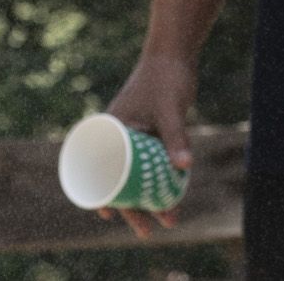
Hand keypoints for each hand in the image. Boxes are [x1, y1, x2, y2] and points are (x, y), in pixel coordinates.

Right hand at [101, 53, 196, 236]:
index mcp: (110, 132)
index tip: (110, 216)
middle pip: (121, 180)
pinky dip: (161, 177)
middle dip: (133, 207)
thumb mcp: (170, 110)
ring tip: (168, 217)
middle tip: (148, 231)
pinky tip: (174, 192)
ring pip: (140, 173)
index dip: (103, 198)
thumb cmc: (165, 77)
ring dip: (150, 195)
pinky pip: (153, 162)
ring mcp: (137, 135)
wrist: (175, 52)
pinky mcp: (153, 132)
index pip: (99, 173)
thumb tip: (184, 168)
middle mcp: (119, 136)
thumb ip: (176, 137)